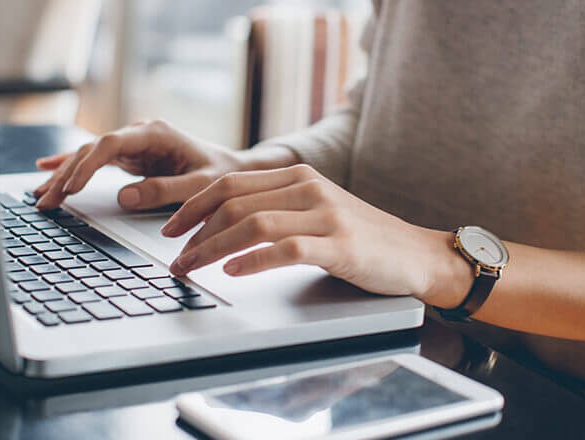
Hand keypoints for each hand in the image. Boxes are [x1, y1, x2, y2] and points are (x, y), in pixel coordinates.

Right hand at [34, 120, 246, 210]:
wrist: (234, 169)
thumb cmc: (222, 175)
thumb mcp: (200, 185)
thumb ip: (165, 191)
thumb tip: (123, 197)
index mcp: (156, 134)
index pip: (111, 144)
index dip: (87, 165)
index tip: (71, 187)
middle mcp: (140, 134)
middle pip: (92, 150)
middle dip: (66, 175)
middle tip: (46, 200)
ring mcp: (134, 144)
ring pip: (88, 155)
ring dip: (63, 175)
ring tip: (40, 196)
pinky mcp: (131, 157)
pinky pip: (95, 160)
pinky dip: (72, 166)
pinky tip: (46, 168)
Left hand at [162, 164, 459, 299]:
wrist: (414, 254)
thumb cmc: (360, 238)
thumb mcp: (315, 211)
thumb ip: (277, 208)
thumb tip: (222, 226)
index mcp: (298, 176)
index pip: (230, 183)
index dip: (193, 206)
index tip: (170, 229)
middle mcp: (308, 188)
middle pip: (234, 202)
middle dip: (194, 231)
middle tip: (174, 257)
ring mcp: (325, 215)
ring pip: (253, 224)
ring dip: (212, 248)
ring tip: (191, 268)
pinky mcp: (339, 245)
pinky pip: (285, 249)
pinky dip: (253, 260)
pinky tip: (232, 271)